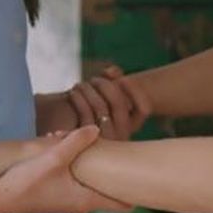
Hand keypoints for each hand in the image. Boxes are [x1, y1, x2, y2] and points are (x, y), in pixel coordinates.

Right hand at [0, 126, 131, 212]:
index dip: (140, 190)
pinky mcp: (60, 193)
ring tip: (103, 145)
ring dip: (100, 167)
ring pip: (97, 183)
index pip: (125, 203)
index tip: (151, 174)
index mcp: (87, 200)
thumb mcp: (51, 159)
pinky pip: (83, 180)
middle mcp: (83, 204)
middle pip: (114, 192)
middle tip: (132, 153)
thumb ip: (75, 143)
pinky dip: (85, 167)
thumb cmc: (24, 183)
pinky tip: (75, 148)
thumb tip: (96, 128)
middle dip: (123, 174)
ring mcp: (72, 199)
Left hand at [36, 64, 151, 140]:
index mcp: (131, 126)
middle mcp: (122, 136)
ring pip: (100, 106)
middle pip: (118, 103)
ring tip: (80, 85)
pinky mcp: (86, 142)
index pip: (144, 108)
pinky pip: (85, 114)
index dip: (134, 89)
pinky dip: (79, 99)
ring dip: (87, 89)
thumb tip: (111, 71)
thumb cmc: (90, 113)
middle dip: (104, 84)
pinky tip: (73, 93)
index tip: (122, 78)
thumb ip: (113, 79)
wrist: (68, 142)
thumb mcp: (106, 97)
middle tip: (93, 80)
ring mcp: (106, 141)